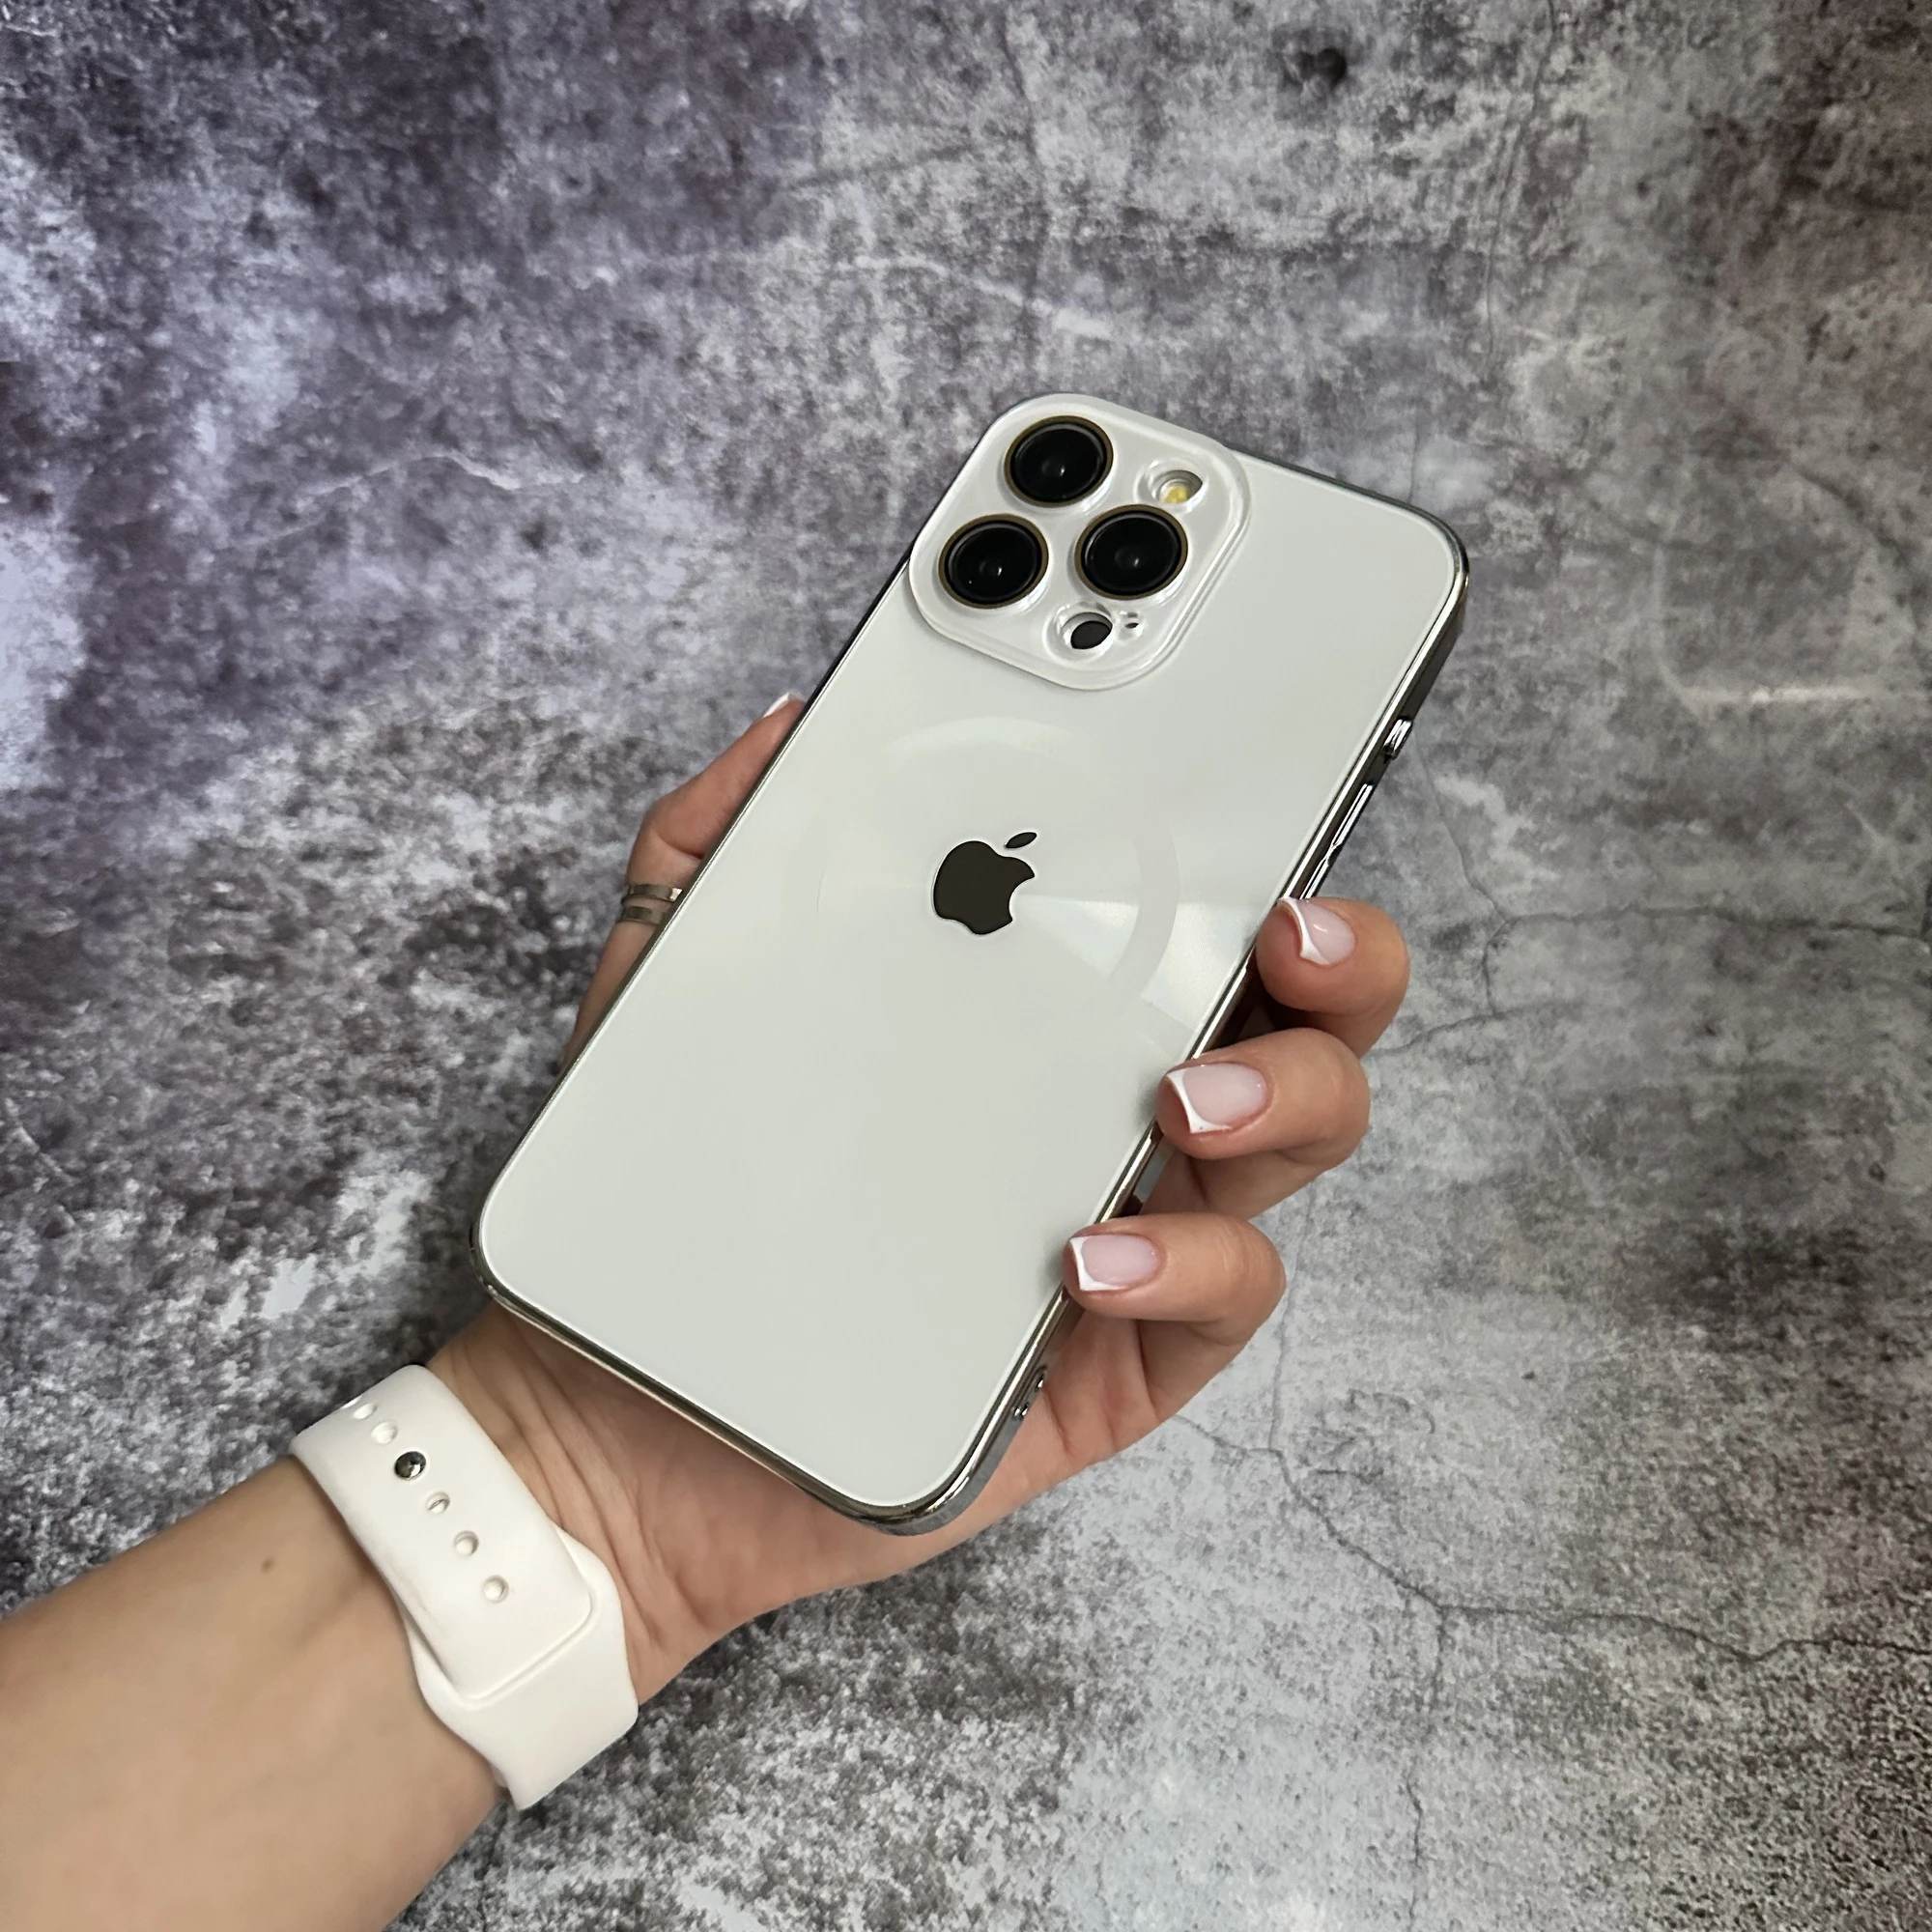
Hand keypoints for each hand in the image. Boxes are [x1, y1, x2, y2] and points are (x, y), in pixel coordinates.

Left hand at [434, 700, 1411, 1699]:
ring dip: (1280, 1098)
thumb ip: (717, 848)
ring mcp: (1134, 1226)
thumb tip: (787, 728)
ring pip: (1297, 1144)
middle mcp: (1115, 1106)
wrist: (630, 1404)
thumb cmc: (682, 1187)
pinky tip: (1090, 1253)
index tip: (1260, 775)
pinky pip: (1221, 1298)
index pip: (1191, 910)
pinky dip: (1186, 1261)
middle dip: (1345, 958)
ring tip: (1179, 1096)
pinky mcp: (1116, 1357)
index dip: (1262, 841)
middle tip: (1288, 931)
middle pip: (1303, 1016)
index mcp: (1047, 1010)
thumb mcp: (673, 993)